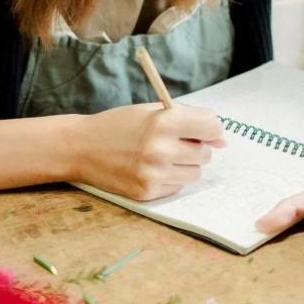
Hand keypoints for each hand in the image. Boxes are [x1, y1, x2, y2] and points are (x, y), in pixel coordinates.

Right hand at [73, 103, 225, 200]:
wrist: (80, 147)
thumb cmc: (119, 125)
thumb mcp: (152, 111)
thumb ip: (189, 118)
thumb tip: (223, 139)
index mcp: (164, 122)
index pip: (213, 127)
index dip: (210, 128)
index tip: (202, 129)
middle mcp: (161, 150)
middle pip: (206, 153)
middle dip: (195, 147)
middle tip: (172, 142)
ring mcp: (154, 174)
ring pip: (195, 173)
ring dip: (185, 165)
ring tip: (161, 156)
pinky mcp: (147, 192)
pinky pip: (177, 187)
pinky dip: (170, 178)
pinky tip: (149, 169)